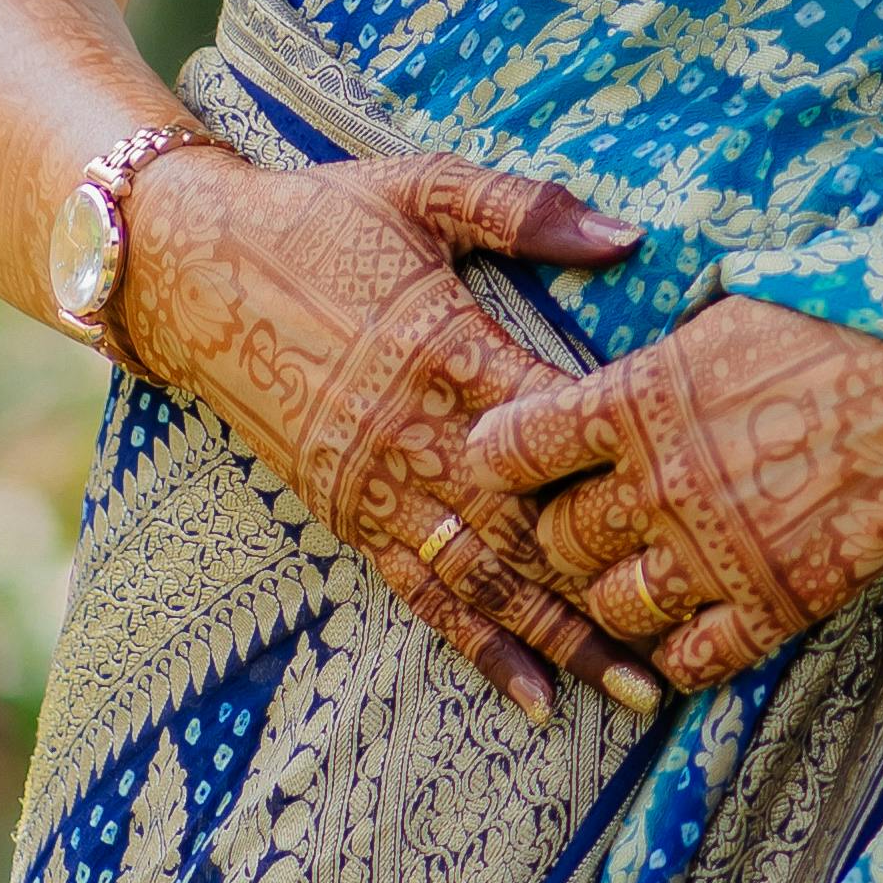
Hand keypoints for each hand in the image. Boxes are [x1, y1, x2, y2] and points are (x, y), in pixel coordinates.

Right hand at [116, 144, 658, 728]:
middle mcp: (415, 429)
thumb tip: (627, 234)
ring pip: (484, 576)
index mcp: (445, 344)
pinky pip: (419, 591)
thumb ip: (519, 209)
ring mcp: (378, 481)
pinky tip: (528, 696)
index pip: (551, 418)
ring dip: (559, 637)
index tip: (693, 501)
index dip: (617, 463)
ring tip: (631, 693)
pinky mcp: (346, 512)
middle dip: (608, 584)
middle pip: (528, 523)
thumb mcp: (416, 186)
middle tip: (689, 639)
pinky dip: (476, 646)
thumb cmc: (314, 217)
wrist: (189, 268)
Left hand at [459, 297, 882, 694]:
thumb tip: (604, 391)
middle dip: (560, 535)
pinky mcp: (776, 604)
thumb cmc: (834, 320)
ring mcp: (716, 553)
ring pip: (611, 609)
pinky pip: (693, 660)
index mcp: (635, 398)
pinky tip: (697, 620)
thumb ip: (648, 371)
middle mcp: (661, 483)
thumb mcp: (717, 318)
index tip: (516, 461)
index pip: (511, 448)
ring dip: (616, 595)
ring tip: (644, 572)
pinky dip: (682, 649)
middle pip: (555, 542)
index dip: (502, 459)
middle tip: (590, 521)